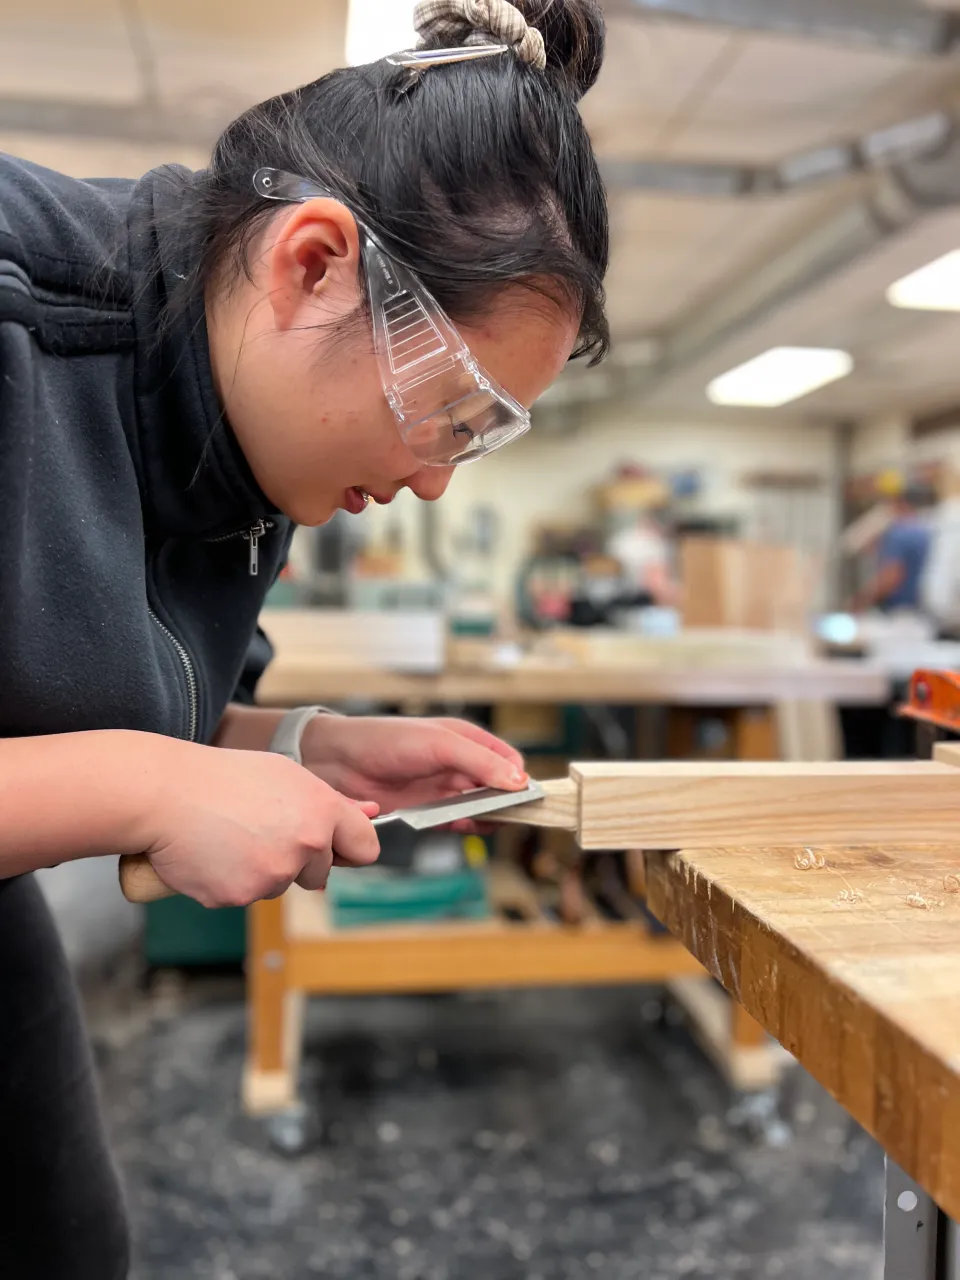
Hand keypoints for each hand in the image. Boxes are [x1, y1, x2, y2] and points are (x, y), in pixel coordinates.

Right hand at [140, 738, 380, 907]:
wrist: (164, 793)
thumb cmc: (224, 778)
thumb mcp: (285, 775)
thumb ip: (332, 801)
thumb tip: (372, 813)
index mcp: (323, 810)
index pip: (365, 847)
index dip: (350, 849)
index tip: (336, 848)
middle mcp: (307, 844)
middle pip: (320, 874)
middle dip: (297, 861)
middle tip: (259, 830)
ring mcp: (273, 874)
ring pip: (280, 886)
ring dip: (261, 871)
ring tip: (230, 836)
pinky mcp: (240, 896)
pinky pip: (244, 896)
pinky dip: (229, 882)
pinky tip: (212, 854)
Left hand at [300, 715, 526, 812]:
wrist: (337, 762)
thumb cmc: (386, 739)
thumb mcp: (439, 743)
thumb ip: (480, 761)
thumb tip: (519, 780)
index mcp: (466, 739)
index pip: (508, 760)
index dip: (520, 778)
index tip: (527, 795)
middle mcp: (458, 764)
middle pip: (498, 787)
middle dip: (507, 801)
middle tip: (513, 815)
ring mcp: (443, 790)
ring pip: (479, 808)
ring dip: (487, 816)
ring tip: (487, 821)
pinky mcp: (427, 812)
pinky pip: (456, 824)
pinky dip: (466, 827)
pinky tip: (467, 828)